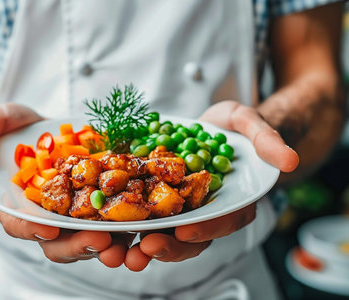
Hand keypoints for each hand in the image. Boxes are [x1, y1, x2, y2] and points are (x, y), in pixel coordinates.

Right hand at [0, 103, 131, 267]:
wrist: (35, 127)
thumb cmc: (9, 128)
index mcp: (14, 204)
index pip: (18, 222)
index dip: (29, 227)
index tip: (46, 227)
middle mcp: (43, 215)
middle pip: (57, 240)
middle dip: (77, 245)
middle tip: (100, 242)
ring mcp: (70, 212)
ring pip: (86, 237)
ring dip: (107, 244)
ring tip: (126, 243)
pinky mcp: (93, 201)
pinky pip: (109, 218)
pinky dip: (124, 224)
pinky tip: (142, 221)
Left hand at [125, 101, 299, 270]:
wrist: (211, 126)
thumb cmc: (234, 128)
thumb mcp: (249, 124)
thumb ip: (267, 140)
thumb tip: (290, 159)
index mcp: (232, 201)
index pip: (224, 220)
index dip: (207, 228)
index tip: (185, 231)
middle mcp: (205, 211)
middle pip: (189, 237)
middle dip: (166, 247)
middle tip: (144, 251)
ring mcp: (179, 209)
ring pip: (161, 234)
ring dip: (137, 245)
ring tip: (116, 253)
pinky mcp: (155, 200)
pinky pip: (139, 217)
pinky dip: (122, 225)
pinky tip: (102, 228)